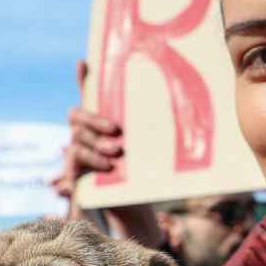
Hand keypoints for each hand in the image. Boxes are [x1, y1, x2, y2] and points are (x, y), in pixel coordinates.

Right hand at [47, 60, 161, 245]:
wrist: (135, 202)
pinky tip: (108, 167)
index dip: (83, 79)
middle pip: (77, 114)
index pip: (89, 94)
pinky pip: (75, 160)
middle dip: (94, 120)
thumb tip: (190, 103)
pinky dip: (91, 160)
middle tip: (116, 129)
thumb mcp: (151, 145)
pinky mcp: (75, 171)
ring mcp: (78, 150)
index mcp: (103, 120)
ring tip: (117, 152)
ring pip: (77, 138)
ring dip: (96, 143)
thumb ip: (160, 127)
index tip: (84, 62)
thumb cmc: (144, 170)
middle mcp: (85, 132)